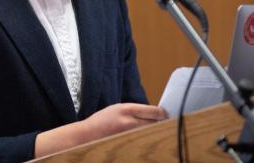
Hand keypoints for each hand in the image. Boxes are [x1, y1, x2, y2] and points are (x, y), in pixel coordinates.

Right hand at [34, 103, 166, 157]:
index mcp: (126, 109)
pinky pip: (142, 141)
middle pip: (154, 123)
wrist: (87, 135)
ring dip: (154, 131)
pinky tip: (146, 138)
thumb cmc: (102, 121)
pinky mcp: (127, 143)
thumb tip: (154, 114)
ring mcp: (128, 134)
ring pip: (149, 132)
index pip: (153, 111)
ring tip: (158, 131)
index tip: (166, 114)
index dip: (162, 113)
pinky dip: (146, 139)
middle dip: (161, 123)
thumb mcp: (116, 109)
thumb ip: (133, 110)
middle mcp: (129, 121)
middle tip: (166, 123)